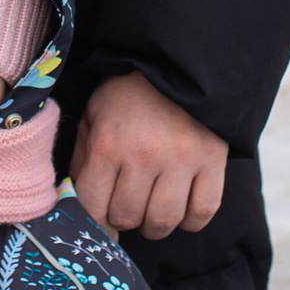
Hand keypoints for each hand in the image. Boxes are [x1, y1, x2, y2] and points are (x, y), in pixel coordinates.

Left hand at [70, 72, 226, 240]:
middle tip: (127, 203)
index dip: (94, 219)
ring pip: (163, 222)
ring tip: (151, 208)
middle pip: (127, 218)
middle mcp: (144, 154)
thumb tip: (78, 207)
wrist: (176, 65)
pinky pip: (201, 213)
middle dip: (123, 218)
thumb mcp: (92, 119)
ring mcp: (181, 160)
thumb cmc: (126, 97)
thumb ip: (82, 162)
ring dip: (153, 224)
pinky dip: (189, 220)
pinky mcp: (212, 161)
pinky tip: (181, 208)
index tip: (100, 215)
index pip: (93, 206)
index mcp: (108, 144)